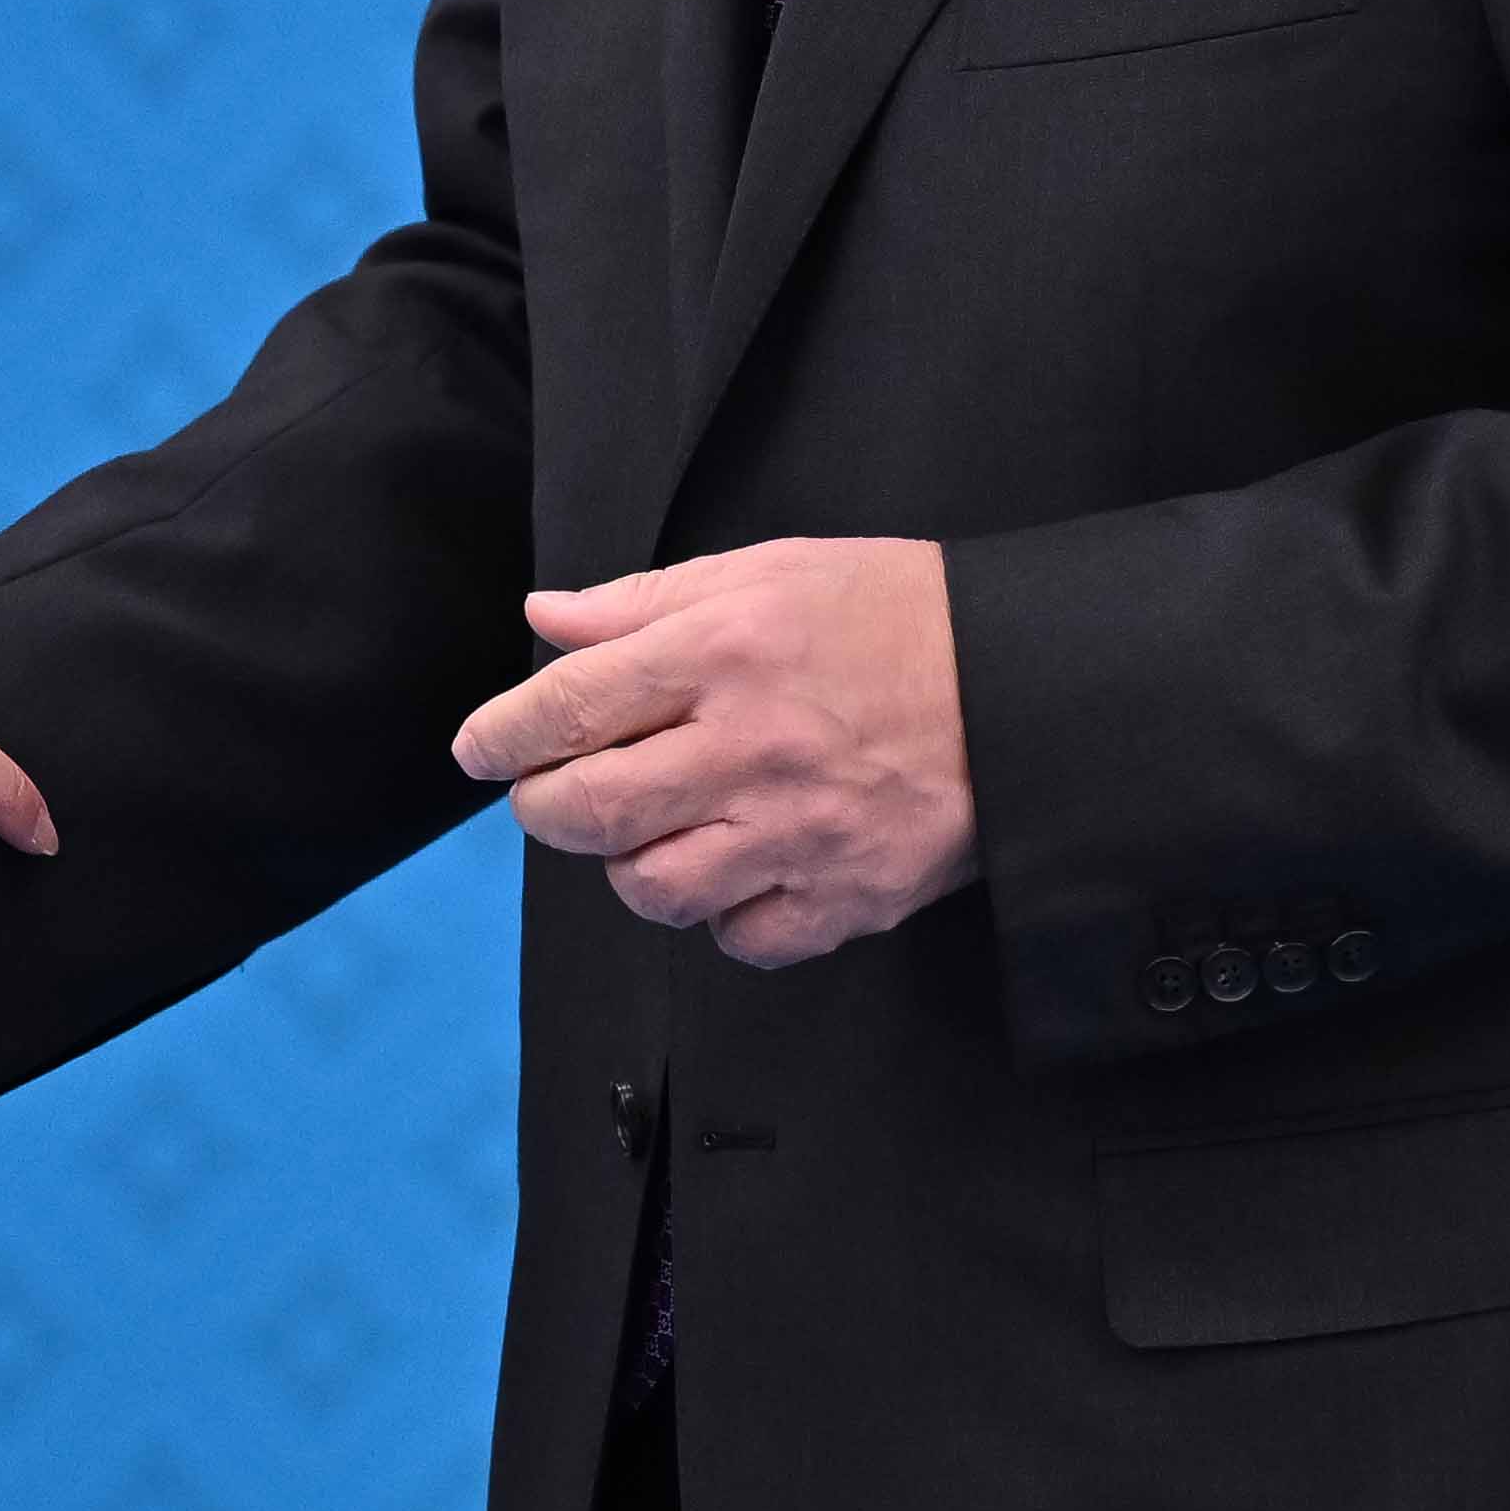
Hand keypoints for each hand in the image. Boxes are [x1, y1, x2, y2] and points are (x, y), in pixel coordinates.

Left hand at [448, 538, 970, 965]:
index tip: (478, 749)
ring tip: (650, 833)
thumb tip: (546, 618)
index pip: (568, 704)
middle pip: (588, 810)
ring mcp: (801, 831)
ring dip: (629, 868)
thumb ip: (644, 601)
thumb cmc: (896, 615)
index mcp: (723, 650)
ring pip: (654, 889)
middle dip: (543, 809)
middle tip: (549, 797)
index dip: (501, 733)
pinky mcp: (850, 895)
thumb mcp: (767, 572)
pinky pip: (742, 939)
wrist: (1031, 685)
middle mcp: (751, 746)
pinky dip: (721, 918)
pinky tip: (735, 873)